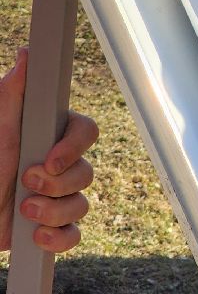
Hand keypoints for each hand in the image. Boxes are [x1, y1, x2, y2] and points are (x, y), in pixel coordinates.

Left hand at [0, 48, 98, 252]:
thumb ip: (12, 94)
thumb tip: (28, 54)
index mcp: (48, 138)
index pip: (87, 132)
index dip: (74, 148)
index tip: (50, 161)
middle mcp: (56, 167)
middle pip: (88, 171)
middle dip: (57, 184)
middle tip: (25, 184)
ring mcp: (56, 198)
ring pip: (82, 203)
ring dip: (52, 212)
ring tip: (22, 212)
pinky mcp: (50, 228)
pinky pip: (74, 234)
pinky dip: (57, 238)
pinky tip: (34, 235)